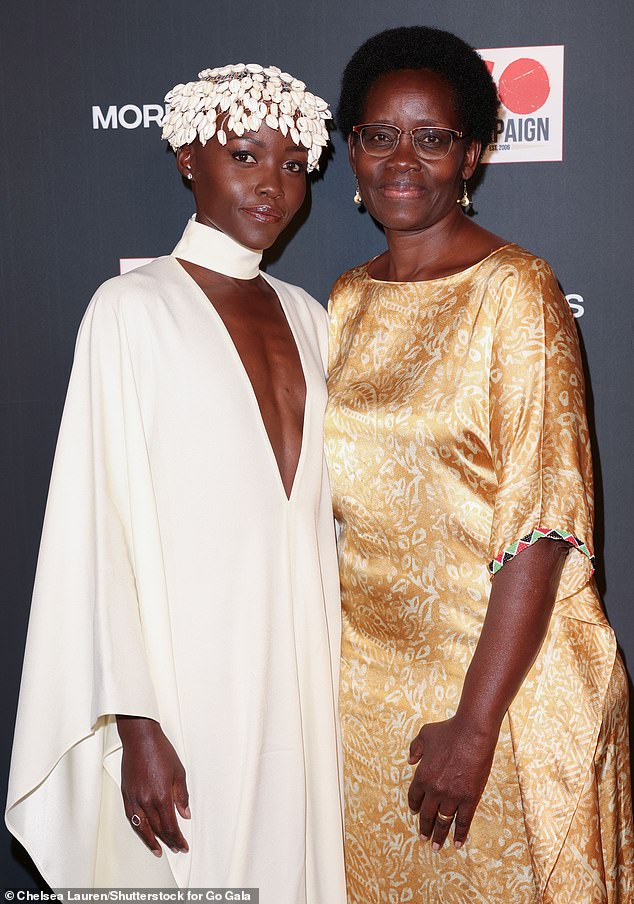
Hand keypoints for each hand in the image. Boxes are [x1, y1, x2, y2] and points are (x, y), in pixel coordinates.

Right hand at [117, 716, 190, 856]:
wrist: (140, 738)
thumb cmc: (160, 751)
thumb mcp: (179, 772)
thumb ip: (181, 796)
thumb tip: (185, 814)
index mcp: (162, 796)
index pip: (170, 825)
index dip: (177, 838)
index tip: (183, 844)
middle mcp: (146, 801)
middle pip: (158, 829)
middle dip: (168, 841)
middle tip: (176, 847)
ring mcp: (134, 799)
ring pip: (142, 828)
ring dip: (151, 841)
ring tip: (158, 850)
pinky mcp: (126, 795)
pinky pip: (131, 818)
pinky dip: (138, 829)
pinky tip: (143, 833)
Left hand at [407, 715, 497, 850]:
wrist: (472, 733)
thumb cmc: (448, 731)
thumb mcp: (424, 735)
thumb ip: (415, 748)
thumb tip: (410, 760)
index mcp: (422, 775)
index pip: (414, 797)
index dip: (414, 806)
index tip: (415, 813)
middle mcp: (435, 789)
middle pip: (427, 814)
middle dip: (424, 827)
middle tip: (423, 838)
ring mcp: (452, 796)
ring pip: (443, 821)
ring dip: (439, 835)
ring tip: (436, 846)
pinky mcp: (469, 798)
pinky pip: (463, 821)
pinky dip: (459, 834)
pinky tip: (457, 844)